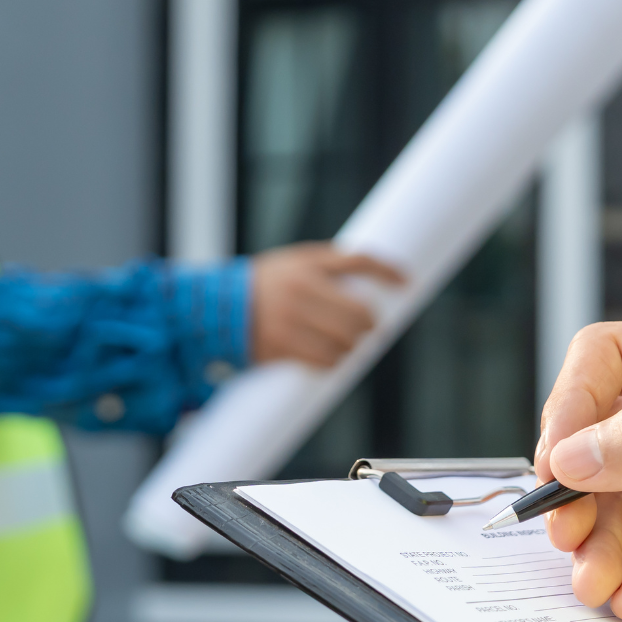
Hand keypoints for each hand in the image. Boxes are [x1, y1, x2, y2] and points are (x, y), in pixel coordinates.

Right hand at [248, 243, 402, 367]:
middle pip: (359, 311)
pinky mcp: (282, 347)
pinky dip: (335, 361)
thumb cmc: (263, 285)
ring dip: (354, 346)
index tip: (406, 282)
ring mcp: (291, 319)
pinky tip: (333, 357)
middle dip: (371, 323)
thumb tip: (374, 280)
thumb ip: (328, 268)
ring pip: (346, 340)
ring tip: (349, 344)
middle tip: (371, 328)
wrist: (214, 309)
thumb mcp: (292, 263)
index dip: (388, 271)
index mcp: (306, 263)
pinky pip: (325, 360)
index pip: (359, 260)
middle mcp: (301, 289)